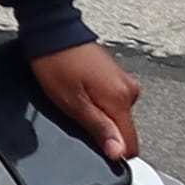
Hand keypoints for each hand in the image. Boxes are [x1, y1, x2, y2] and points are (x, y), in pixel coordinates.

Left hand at [33, 41, 142, 164]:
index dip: (112, 150)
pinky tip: (80, 89)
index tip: (94, 141)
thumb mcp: (73, 104)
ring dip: (98, 113)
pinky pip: (112, 100)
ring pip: (116, 115)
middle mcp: (129, 90)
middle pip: (122, 129)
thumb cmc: (57, 64)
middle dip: (101, 129)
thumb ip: (99, 129)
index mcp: (121, 99)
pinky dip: (97, 100)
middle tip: (77, 111)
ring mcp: (123, 81)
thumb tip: (117, 152)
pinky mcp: (116, 75)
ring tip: (76, 96)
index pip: (131, 144)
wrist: (53, 32)